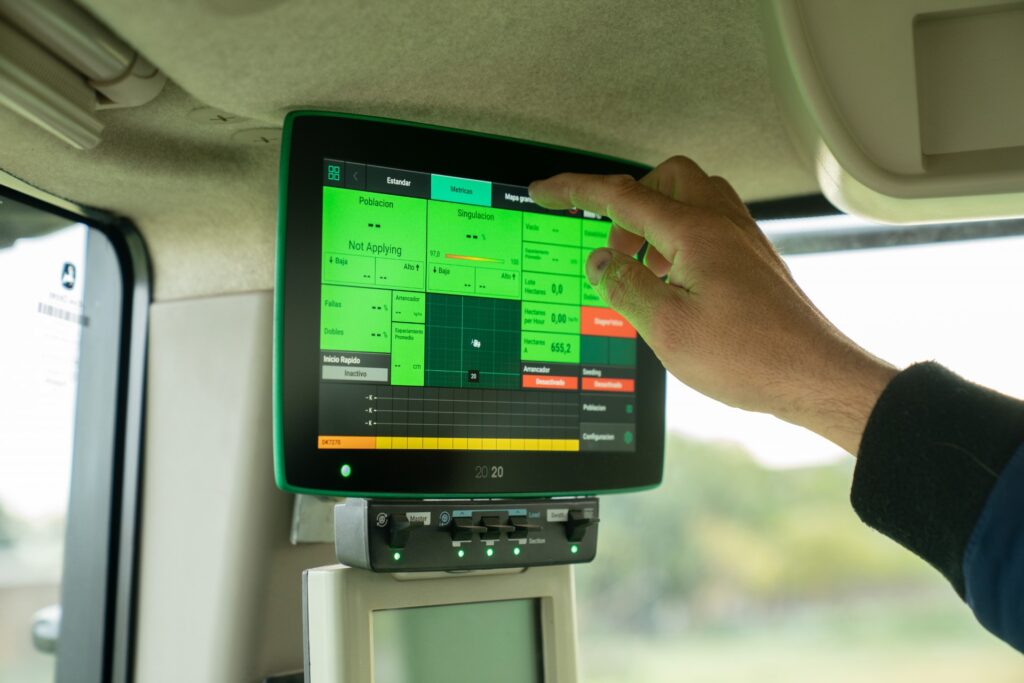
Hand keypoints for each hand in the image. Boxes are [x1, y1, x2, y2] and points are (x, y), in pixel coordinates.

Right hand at [529, 156, 896, 453]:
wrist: (813, 375)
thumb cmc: (751, 357)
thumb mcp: (668, 328)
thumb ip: (626, 286)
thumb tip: (599, 262)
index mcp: (695, 233)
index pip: (622, 196)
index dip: (576, 190)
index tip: (548, 190)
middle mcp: (722, 225)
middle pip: (664, 179)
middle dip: (626, 201)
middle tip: (610, 245)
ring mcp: (742, 240)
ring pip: (691, 198)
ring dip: (656, 220)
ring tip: (642, 267)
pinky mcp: (753, 260)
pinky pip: (710, 225)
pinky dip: (681, 238)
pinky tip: (675, 280)